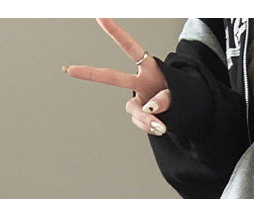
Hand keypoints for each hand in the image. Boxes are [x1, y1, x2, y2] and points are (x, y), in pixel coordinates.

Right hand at [62, 18, 172, 135]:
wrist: (184, 113)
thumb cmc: (181, 96)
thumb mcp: (178, 94)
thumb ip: (164, 100)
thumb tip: (149, 109)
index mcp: (149, 68)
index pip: (130, 48)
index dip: (116, 33)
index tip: (100, 16)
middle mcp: (139, 82)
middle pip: (112, 77)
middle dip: (90, 73)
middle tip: (69, 69)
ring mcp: (137, 99)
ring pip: (134, 111)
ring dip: (146, 119)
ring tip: (161, 125)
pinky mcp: (138, 115)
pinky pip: (141, 123)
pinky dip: (151, 127)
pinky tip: (160, 126)